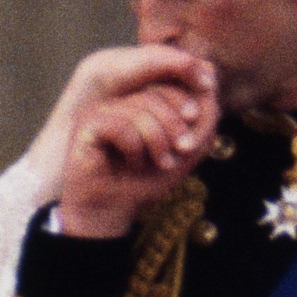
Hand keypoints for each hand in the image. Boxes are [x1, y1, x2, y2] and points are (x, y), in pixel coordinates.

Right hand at [29, 45, 217, 236]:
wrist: (111, 211)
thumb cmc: (145, 181)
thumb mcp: (186, 151)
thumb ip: (204, 120)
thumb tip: (210, 85)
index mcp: (142, 102)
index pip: (172, 85)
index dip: (189, 109)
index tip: (190, 145)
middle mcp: (121, 101)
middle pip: (158, 93)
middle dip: (176, 127)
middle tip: (179, 153)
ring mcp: (102, 110)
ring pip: (140, 110)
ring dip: (157, 143)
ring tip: (157, 163)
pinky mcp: (87, 125)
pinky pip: (121, 126)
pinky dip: (134, 149)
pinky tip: (131, 163)